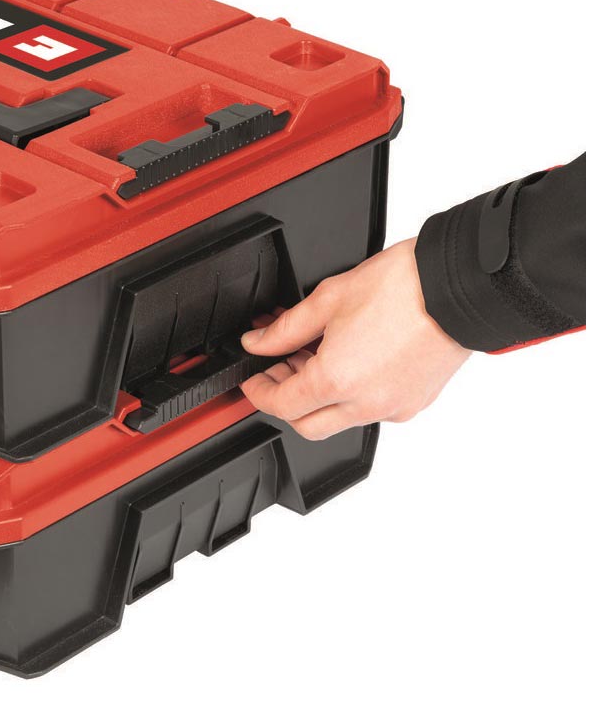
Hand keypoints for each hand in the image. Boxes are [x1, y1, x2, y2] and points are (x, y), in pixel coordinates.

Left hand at [239, 238, 470, 439]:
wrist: (458, 286)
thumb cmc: (404, 287)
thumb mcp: (328, 299)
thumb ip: (285, 328)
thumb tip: (259, 342)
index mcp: (337, 380)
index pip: (281, 406)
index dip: (258, 393)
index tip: (253, 380)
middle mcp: (365, 404)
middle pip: (307, 425)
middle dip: (285, 401)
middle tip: (277, 369)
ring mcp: (393, 408)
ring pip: (339, 419)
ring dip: (318, 397)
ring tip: (312, 355)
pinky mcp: (413, 404)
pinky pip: (370, 411)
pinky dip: (350, 395)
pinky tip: (346, 362)